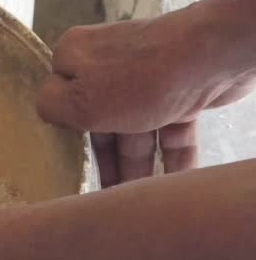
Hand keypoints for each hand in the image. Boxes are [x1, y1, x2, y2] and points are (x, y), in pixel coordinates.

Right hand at [36, 4, 255, 186]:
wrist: (214, 57)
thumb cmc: (140, 79)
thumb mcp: (78, 100)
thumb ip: (49, 107)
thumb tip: (45, 111)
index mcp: (74, 56)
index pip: (58, 98)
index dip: (64, 133)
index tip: (65, 164)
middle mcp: (107, 63)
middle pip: (99, 122)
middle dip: (106, 162)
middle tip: (105, 199)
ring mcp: (144, 78)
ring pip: (135, 131)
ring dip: (138, 168)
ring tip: (138, 203)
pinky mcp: (178, 91)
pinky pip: (168, 132)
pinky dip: (169, 158)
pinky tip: (171, 187)